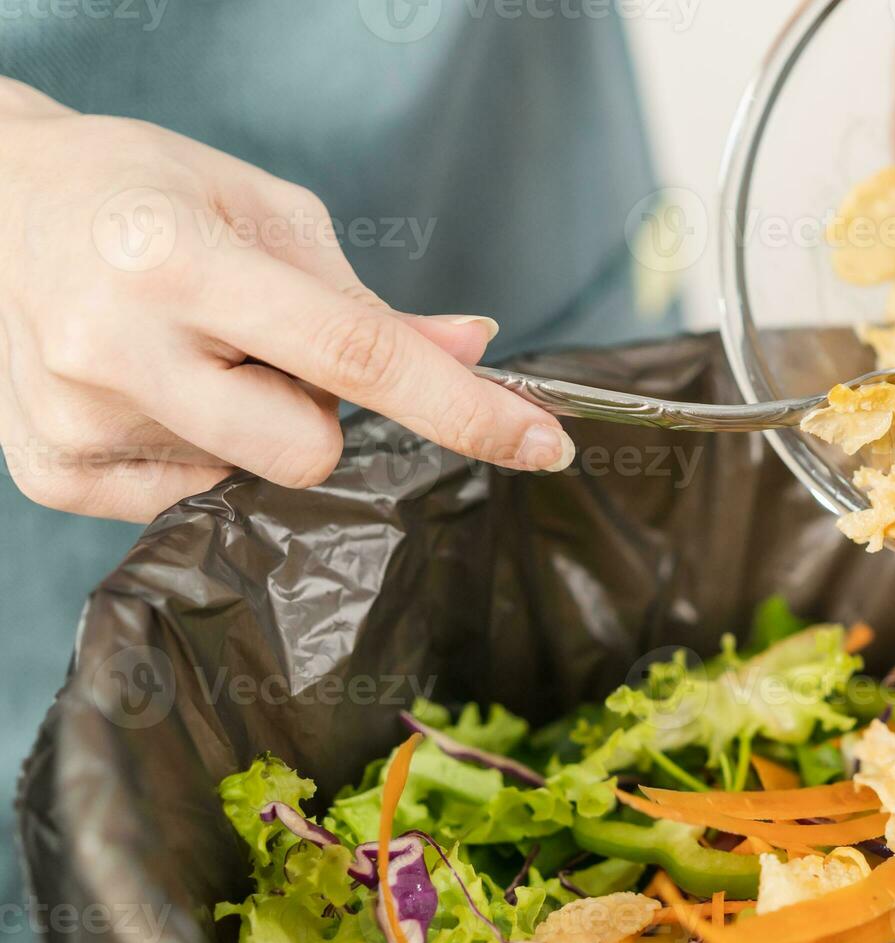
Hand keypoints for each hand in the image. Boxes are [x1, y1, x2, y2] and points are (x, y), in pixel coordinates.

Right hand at [0, 79, 573, 521]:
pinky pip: (191, 496)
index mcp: (174, 260)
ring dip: (253, 423)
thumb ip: (372, 300)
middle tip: (266, 345)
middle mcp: (112, 347)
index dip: (463, 408)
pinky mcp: (50, 471)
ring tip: (191, 352)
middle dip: (321, 411)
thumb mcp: (267, 212)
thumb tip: (473, 351)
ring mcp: (75, 420)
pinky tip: (149, 386)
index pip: (355, 357)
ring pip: (251, 474)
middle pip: (308, 449)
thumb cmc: (144, 193)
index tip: (544, 443)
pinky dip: (197, 446)